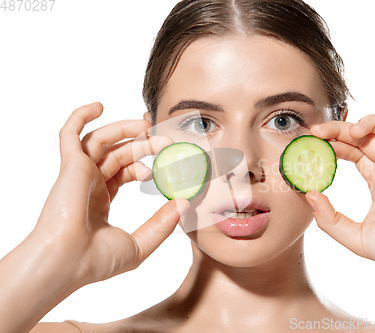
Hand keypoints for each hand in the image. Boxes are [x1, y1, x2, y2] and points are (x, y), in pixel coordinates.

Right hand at [33, 102, 188, 285]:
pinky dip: (80, 116)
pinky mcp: (69, 166)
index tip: (167, 160)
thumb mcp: (140, 244)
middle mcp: (88, 184)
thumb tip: (184, 204)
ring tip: (148, 126)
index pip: (125, 171)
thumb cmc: (95, 261)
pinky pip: (69, 134)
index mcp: (100, 199)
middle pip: (118, 153)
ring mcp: (78, 174)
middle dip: (143, 143)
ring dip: (125, 130)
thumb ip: (162, 224)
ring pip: (101, 140)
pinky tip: (99, 106)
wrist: (67, 263)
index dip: (145, 162)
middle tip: (164, 140)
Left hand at [306, 114, 374, 273]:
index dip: (333, 145)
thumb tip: (309, 194)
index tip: (314, 146)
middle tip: (318, 132)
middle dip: (340, 129)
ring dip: (369, 122)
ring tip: (354, 132)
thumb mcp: (355, 236)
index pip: (351, 152)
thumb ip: (329, 219)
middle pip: (364, 136)